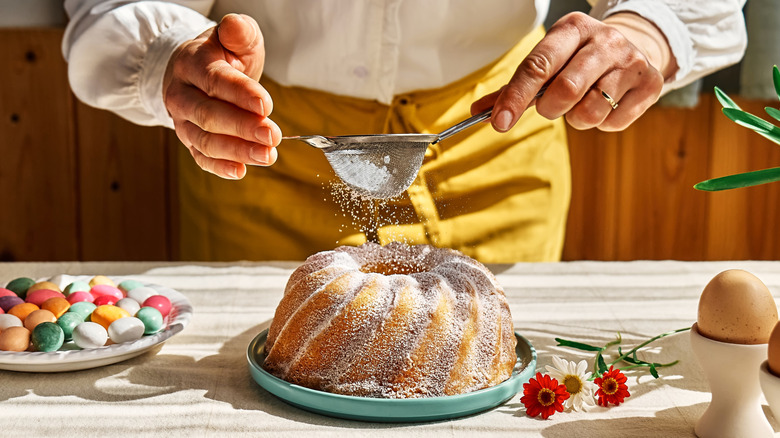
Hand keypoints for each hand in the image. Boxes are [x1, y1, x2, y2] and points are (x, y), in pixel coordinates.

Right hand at [163, 14, 280, 178]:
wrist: (195, 72)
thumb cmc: (222, 56)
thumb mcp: (234, 39)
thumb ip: (239, 32)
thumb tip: (235, 26)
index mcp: (192, 63)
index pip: (215, 80)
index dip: (241, 94)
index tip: (266, 106)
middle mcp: (181, 93)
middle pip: (209, 115)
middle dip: (242, 128)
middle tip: (272, 136)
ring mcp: (182, 120)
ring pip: (204, 140)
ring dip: (237, 151)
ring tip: (267, 155)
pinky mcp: (188, 140)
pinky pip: (200, 157)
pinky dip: (220, 167)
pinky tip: (241, 170)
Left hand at [472, 12, 667, 132]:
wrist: (635, 49)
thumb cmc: (579, 60)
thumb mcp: (549, 61)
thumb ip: (514, 87)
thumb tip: (478, 111)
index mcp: (572, 28)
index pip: (538, 65)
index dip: (516, 97)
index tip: (500, 122)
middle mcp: (604, 40)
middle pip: (566, 89)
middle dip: (550, 109)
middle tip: (551, 108)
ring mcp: (631, 61)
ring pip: (590, 111)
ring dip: (576, 118)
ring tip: (582, 103)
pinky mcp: (650, 84)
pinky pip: (613, 122)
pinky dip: (601, 123)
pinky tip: (605, 105)